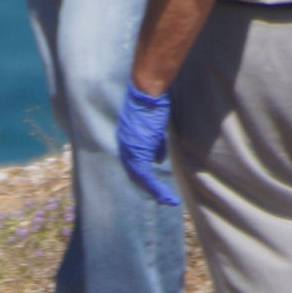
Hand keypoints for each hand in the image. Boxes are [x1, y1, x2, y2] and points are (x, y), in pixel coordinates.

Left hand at [116, 84, 179, 206]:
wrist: (147, 92)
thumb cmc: (152, 102)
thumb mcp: (153, 126)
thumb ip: (155, 144)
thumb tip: (158, 160)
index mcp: (126, 140)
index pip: (133, 163)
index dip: (143, 175)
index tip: (154, 184)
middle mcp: (124, 146)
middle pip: (134, 174)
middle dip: (148, 187)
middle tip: (162, 197)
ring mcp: (129, 150)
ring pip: (140, 178)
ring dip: (155, 191)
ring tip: (167, 200)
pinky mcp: (138, 152)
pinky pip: (145, 177)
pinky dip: (156, 189)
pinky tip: (166, 196)